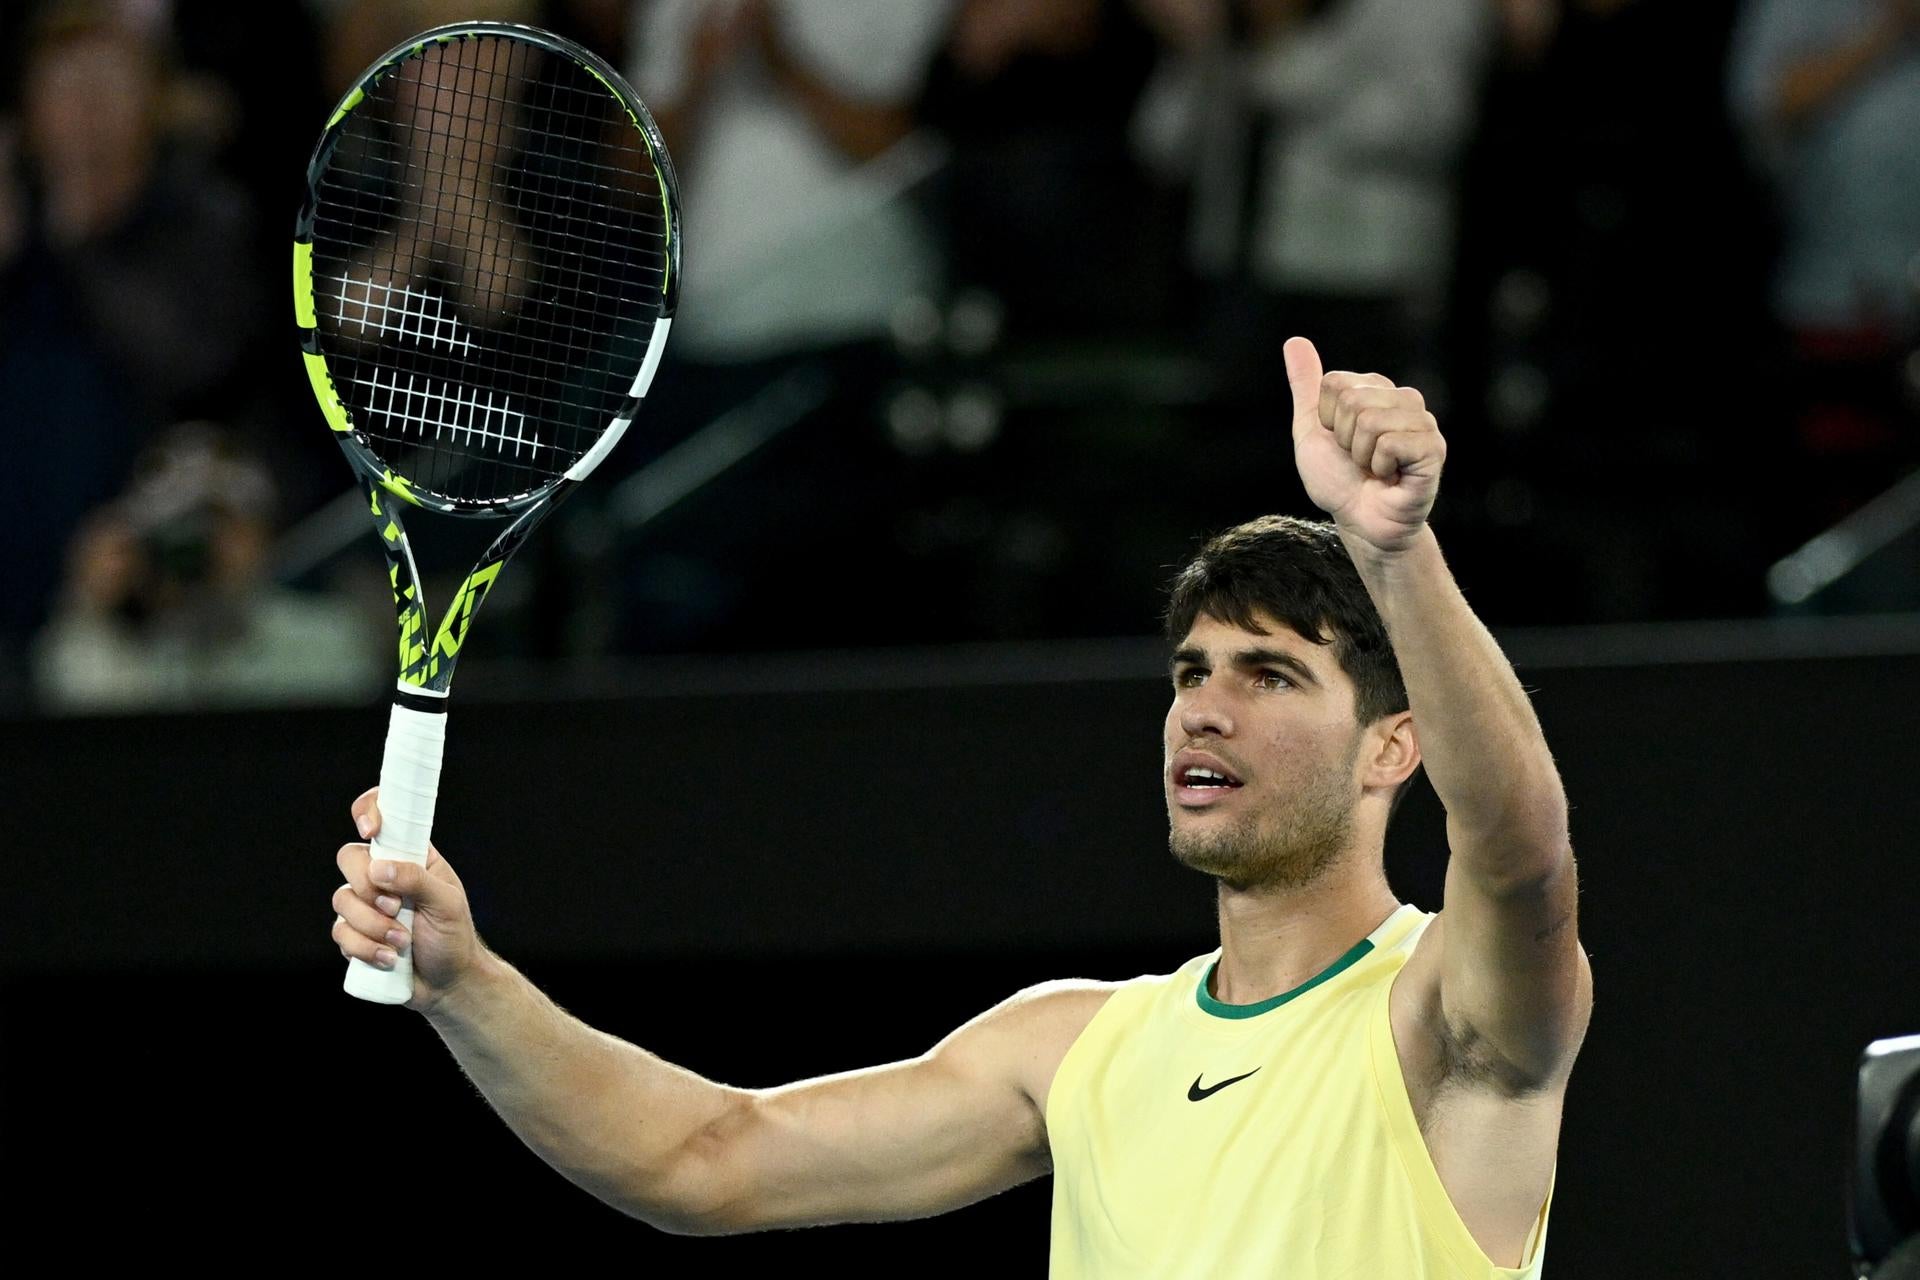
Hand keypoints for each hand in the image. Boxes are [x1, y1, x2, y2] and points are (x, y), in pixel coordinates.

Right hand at [330, 787, 481, 1011]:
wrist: (447, 983)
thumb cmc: (453, 936)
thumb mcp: (447, 903)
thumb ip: (417, 880)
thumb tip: (378, 869)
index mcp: (410, 856)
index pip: (382, 818)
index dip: (368, 812)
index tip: (369, 829)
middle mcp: (382, 875)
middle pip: (348, 858)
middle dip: (368, 888)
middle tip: (396, 908)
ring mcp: (364, 905)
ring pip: (342, 900)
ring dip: (373, 926)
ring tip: (402, 942)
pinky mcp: (354, 934)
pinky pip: (340, 933)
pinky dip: (365, 948)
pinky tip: (390, 958)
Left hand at [1284, 336, 1444, 555]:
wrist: (1360, 522)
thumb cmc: (1339, 480)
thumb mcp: (1311, 429)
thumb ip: (1306, 385)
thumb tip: (1295, 340)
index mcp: (1376, 389)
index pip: (1334, 383)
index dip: (1327, 420)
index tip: (1340, 443)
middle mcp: (1404, 398)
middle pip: (1352, 400)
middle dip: (1344, 439)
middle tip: (1358, 460)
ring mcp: (1422, 422)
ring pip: (1370, 420)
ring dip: (1361, 455)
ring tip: (1375, 469)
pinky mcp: (1433, 448)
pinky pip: (1390, 442)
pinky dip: (1379, 467)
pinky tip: (1391, 477)